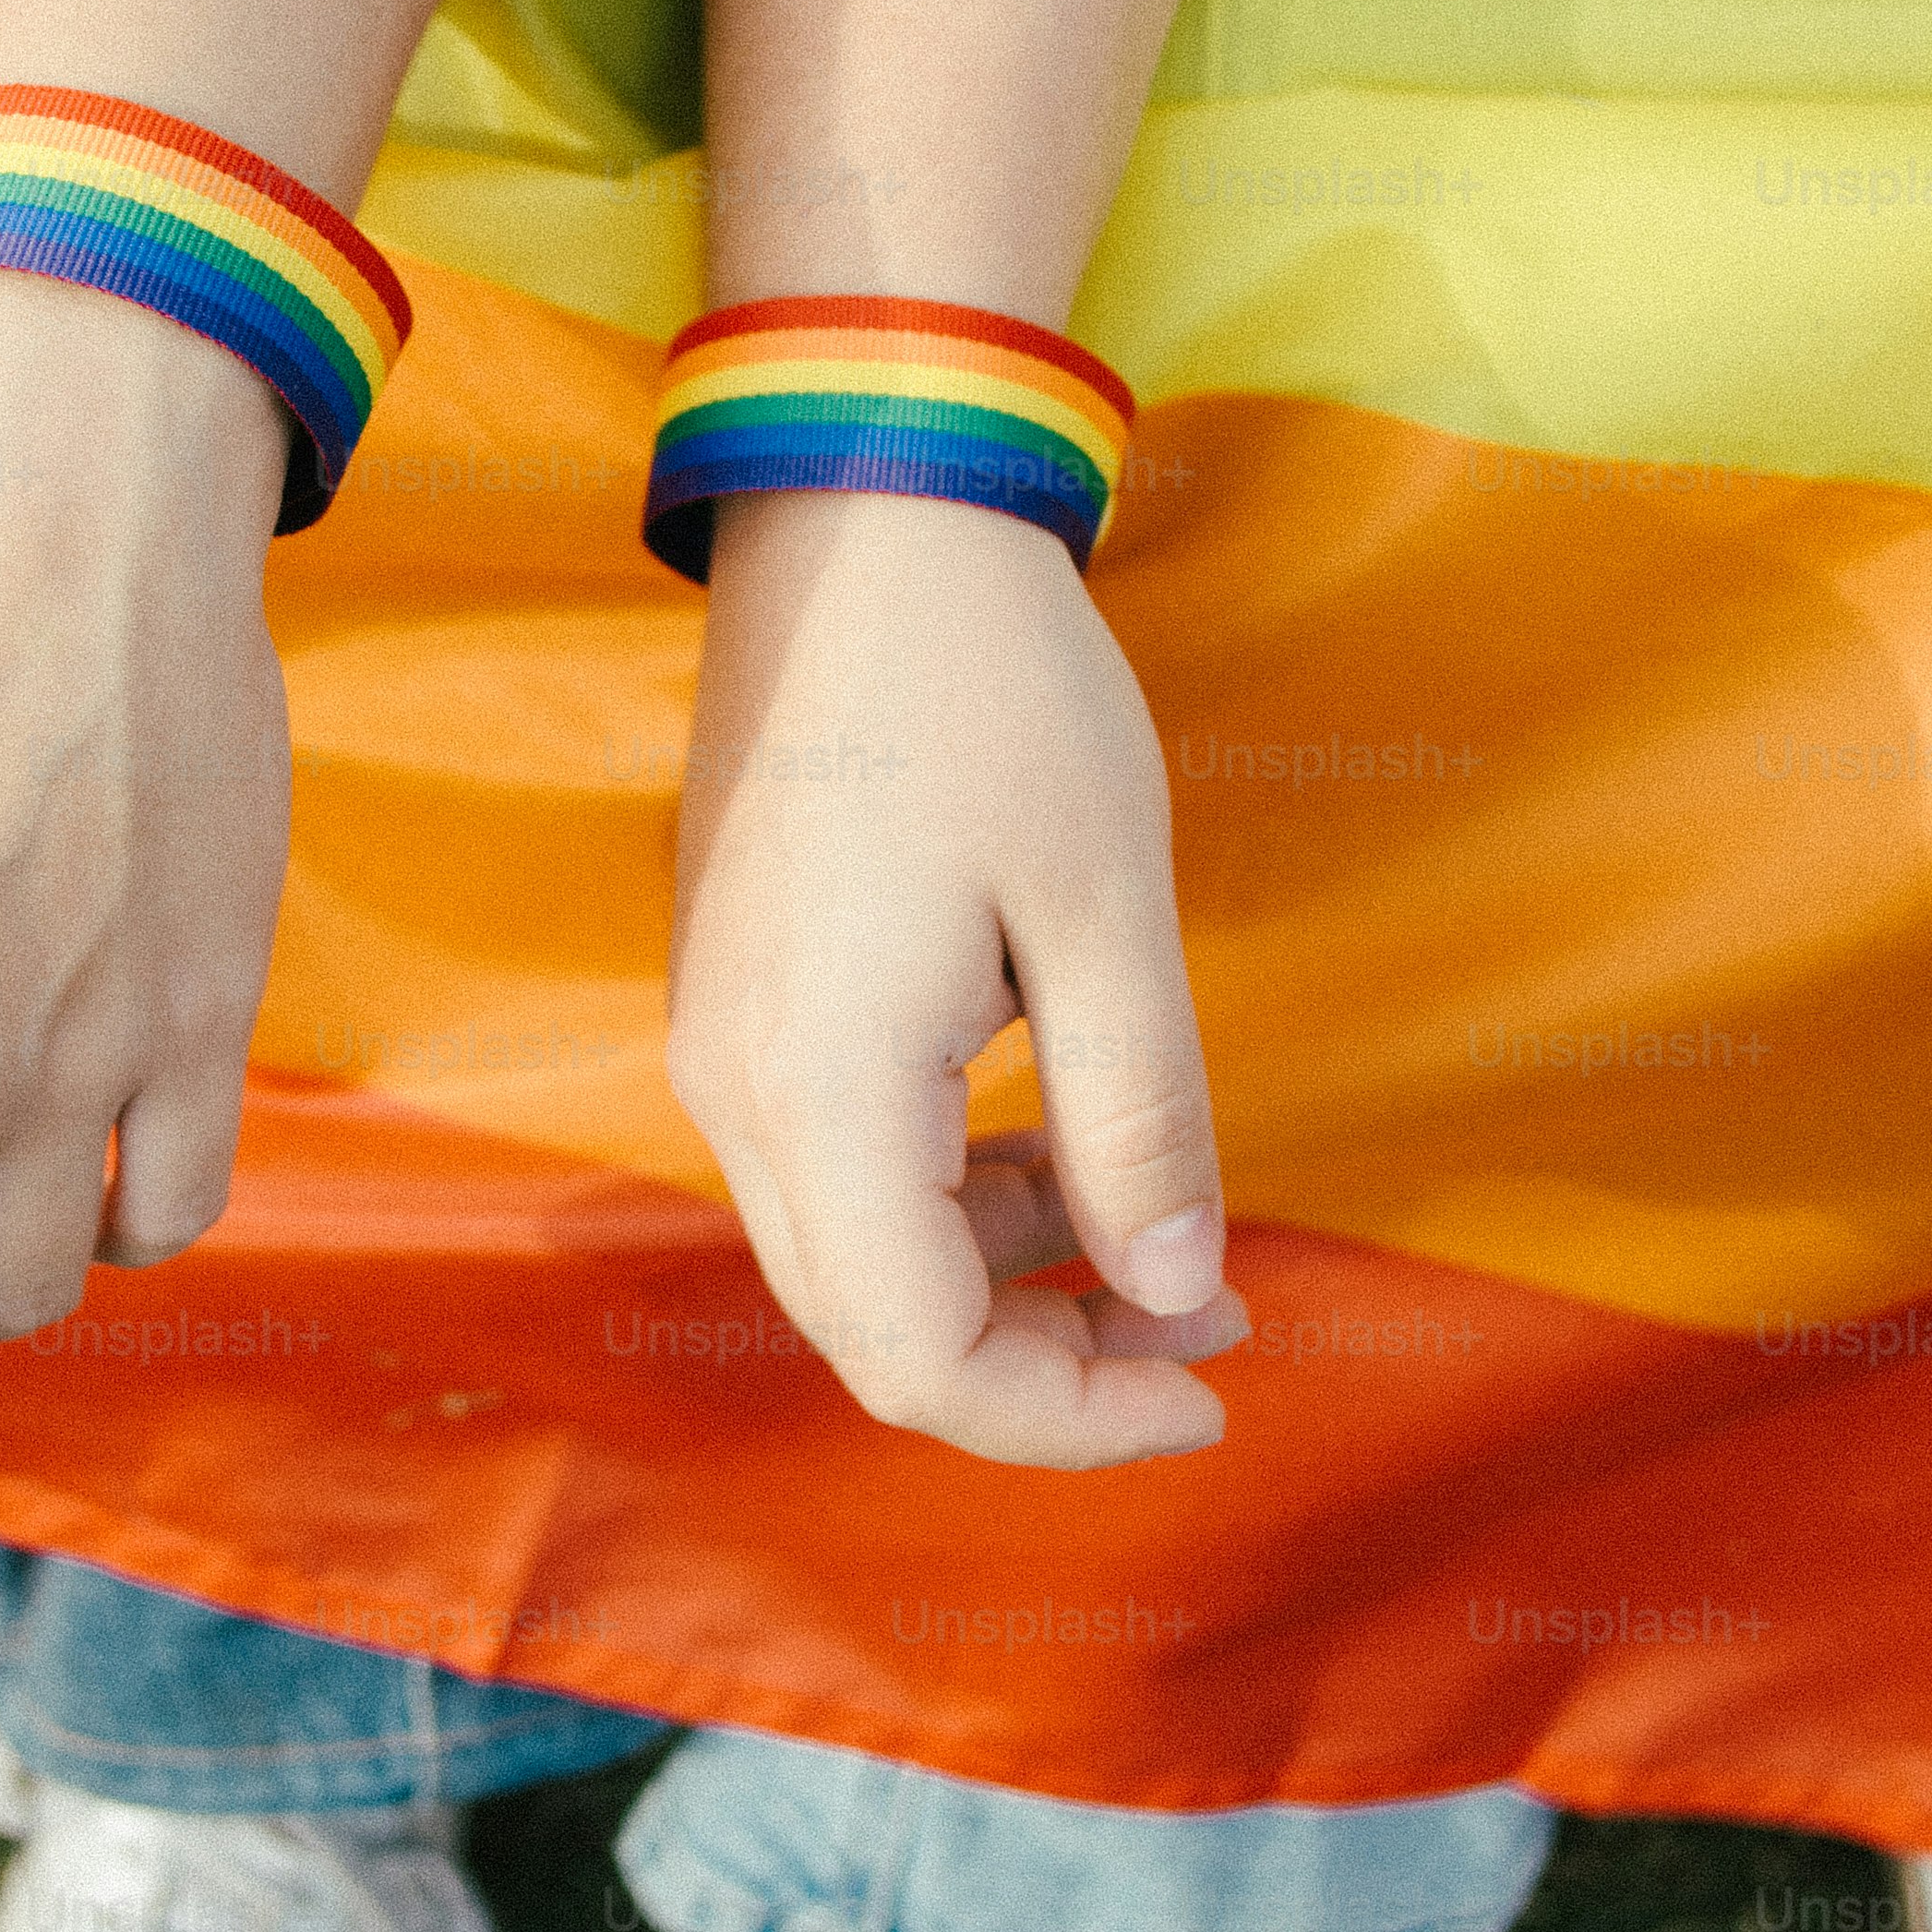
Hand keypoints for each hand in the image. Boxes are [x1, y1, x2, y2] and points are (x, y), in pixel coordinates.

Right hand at [664, 495, 1243, 1463]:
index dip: (1064, 1417)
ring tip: (1162, 1243)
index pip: (919, 1358)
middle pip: (873, 1336)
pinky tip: (1062, 1149)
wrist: (858, 515)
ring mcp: (722, 1048)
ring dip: (1006, 1285)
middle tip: (1209, 1321)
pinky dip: (954, 1204)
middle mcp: (738, 1094)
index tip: (1205, 1384)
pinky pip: (838, 1173)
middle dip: (1048, 1365)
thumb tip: (1175, 1291)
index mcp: (825, 1086)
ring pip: (854, 1262)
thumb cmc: (995, 692)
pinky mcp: (740, 1004)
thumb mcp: (1109, 911)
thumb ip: (1139, 1123)